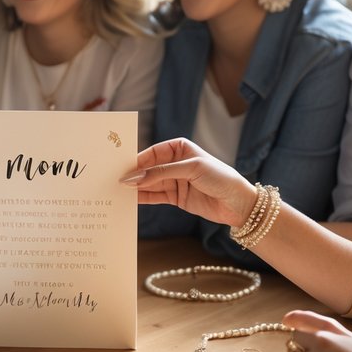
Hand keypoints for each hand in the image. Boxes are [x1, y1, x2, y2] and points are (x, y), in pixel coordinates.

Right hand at [120, 138, 255, 226]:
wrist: (238, 203)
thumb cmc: (220, 177)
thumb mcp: (191, 169)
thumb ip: (160, 173)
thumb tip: (134, 178)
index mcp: (179, 148)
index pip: (152, 153)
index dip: (136, 161)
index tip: (121, 169)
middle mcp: (174, 163)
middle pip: (147, 168)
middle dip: (133, 174)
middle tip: (113, 179)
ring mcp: (174, 181)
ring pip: (148, 183)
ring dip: (135, 187)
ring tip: (116, 191)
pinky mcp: (175, 197)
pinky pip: (154, 196)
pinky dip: (142, 198)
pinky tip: (129, 200)